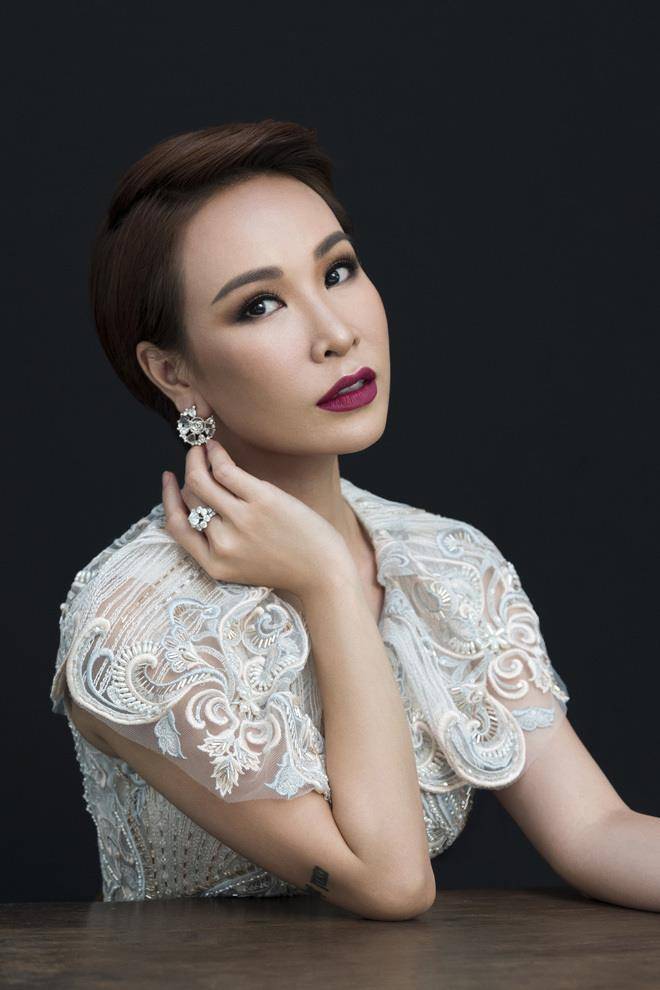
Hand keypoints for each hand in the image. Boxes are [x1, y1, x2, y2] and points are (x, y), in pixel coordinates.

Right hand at [161, 438, 354, 597]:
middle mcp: (222, 544)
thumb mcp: (245, 565)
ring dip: (195, 458)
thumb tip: (202, 498)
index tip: (169, 479)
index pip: (177, 526)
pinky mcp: (261, 501)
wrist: (324, 573)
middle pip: (190, 500)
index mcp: (214, 565)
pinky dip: (215, 454)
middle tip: (194, 457)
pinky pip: (225, 470)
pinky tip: (215, 447)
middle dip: (189, 475)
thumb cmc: (289, 565)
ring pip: (200, 481)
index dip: (168, 499)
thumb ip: (221, 540)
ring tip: (201, 446)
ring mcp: (241, 521)